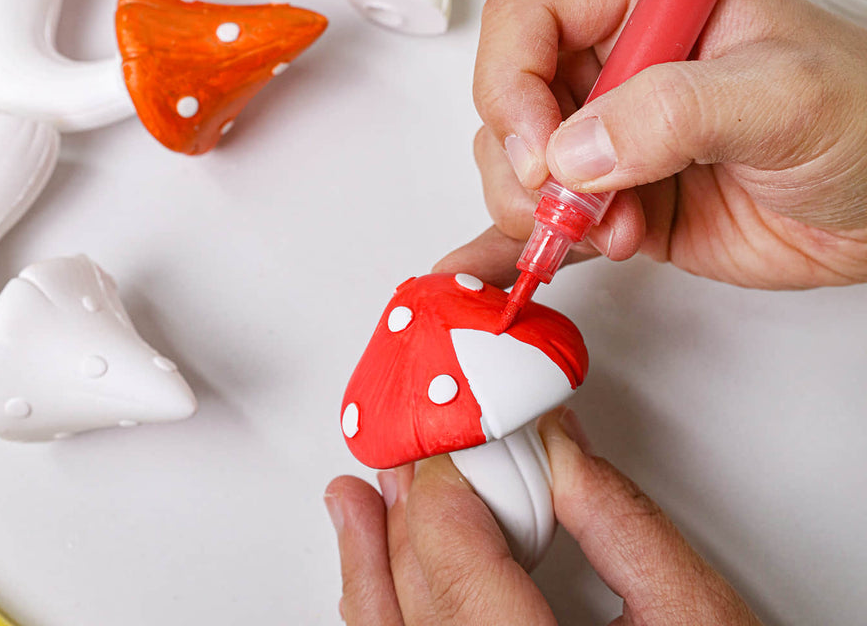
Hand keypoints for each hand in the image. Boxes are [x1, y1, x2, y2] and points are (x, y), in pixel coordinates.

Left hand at [324, 408, 761, 624]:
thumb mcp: (694, 611)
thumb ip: (619, 519)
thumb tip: (555, 443)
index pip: (457, 571)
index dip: (447, 490)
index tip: (458, 442)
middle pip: (422, 600)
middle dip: (410, 514)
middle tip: (406, 453)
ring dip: (373, 564)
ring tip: (356, 505)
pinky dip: (386, 610)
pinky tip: (375, 573)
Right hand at [444, 0, 866, 289]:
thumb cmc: (864, 118)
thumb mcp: (784, 95)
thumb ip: (676, 110)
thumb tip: (575, 150)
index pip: (527, 20)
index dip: (513, 84)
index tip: (543, 153)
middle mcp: (615, 61)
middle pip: (507, 99)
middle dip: (525, 165)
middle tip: (577, 206)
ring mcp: (609, 132)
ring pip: (514, 163)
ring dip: (541, 211)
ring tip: (617, 233)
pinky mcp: (613, 195)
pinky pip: (542, 216)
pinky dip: (518, 244)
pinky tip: (512, 266)